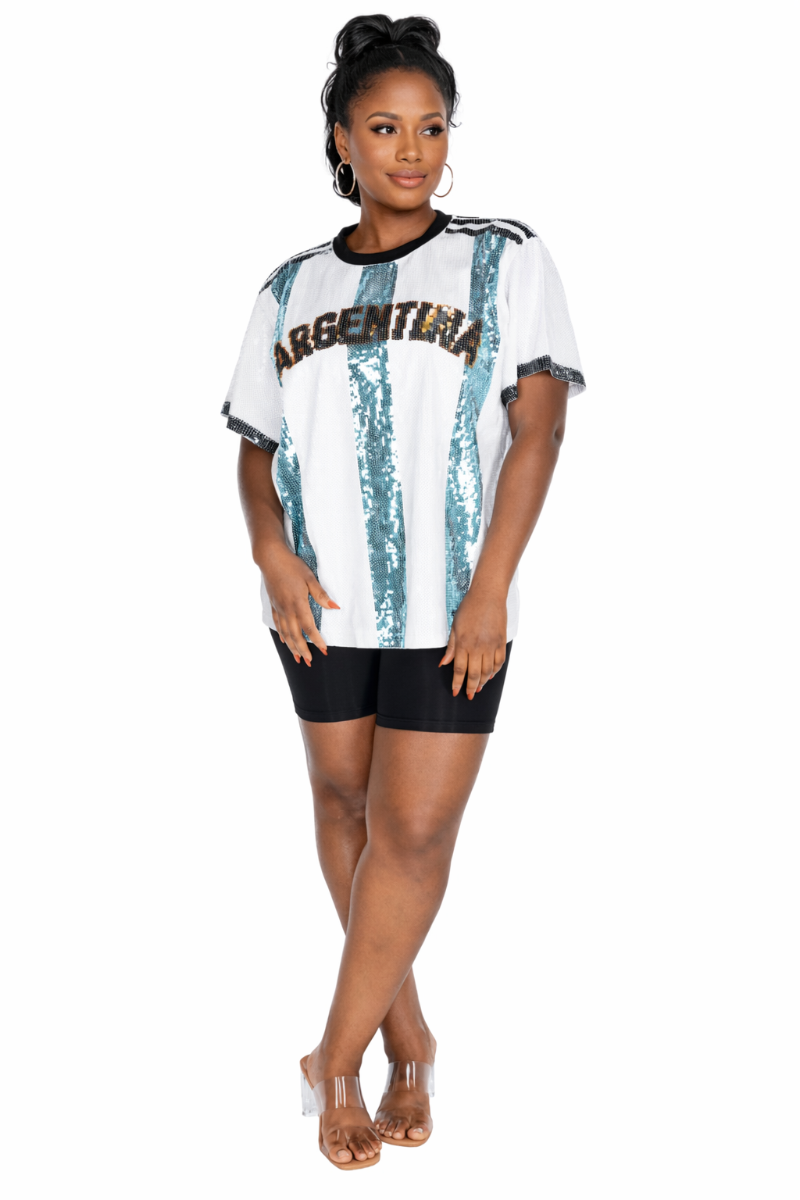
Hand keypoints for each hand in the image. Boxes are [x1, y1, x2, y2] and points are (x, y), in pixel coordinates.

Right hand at [256, 542, 338, 665]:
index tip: (324, 649)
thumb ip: (321, 595)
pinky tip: (285, 641)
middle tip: (309, 662)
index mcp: (298, 604)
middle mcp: (287, 609)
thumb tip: (335, 608)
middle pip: (296, 635)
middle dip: (303, 650)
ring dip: (292, 647)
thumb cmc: (292, 566)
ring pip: (286, 633)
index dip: (317, 640)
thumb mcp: (310, 578)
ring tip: (297, 658)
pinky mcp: (274, 605)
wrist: (270, 559)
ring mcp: (279, 608)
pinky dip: (282, 635)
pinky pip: (278, 625)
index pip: (309, 627)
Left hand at [439, 581, 507, 699]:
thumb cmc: (469, 608)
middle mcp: (477, 647)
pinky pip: (499, 662)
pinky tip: (491, 675)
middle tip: (469, 695)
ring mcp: (491, 645)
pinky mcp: (501, 642)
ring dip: (483, 682)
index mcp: (463, 643)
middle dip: (471, 687)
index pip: (459, 669)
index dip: (457, 683)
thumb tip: (443, 664)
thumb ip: (450, 647)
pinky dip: (495, 671)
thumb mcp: (455, 627)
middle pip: (474, 674)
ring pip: (488, 671)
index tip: (456, 692)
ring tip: (479, 688)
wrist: (488, 595)